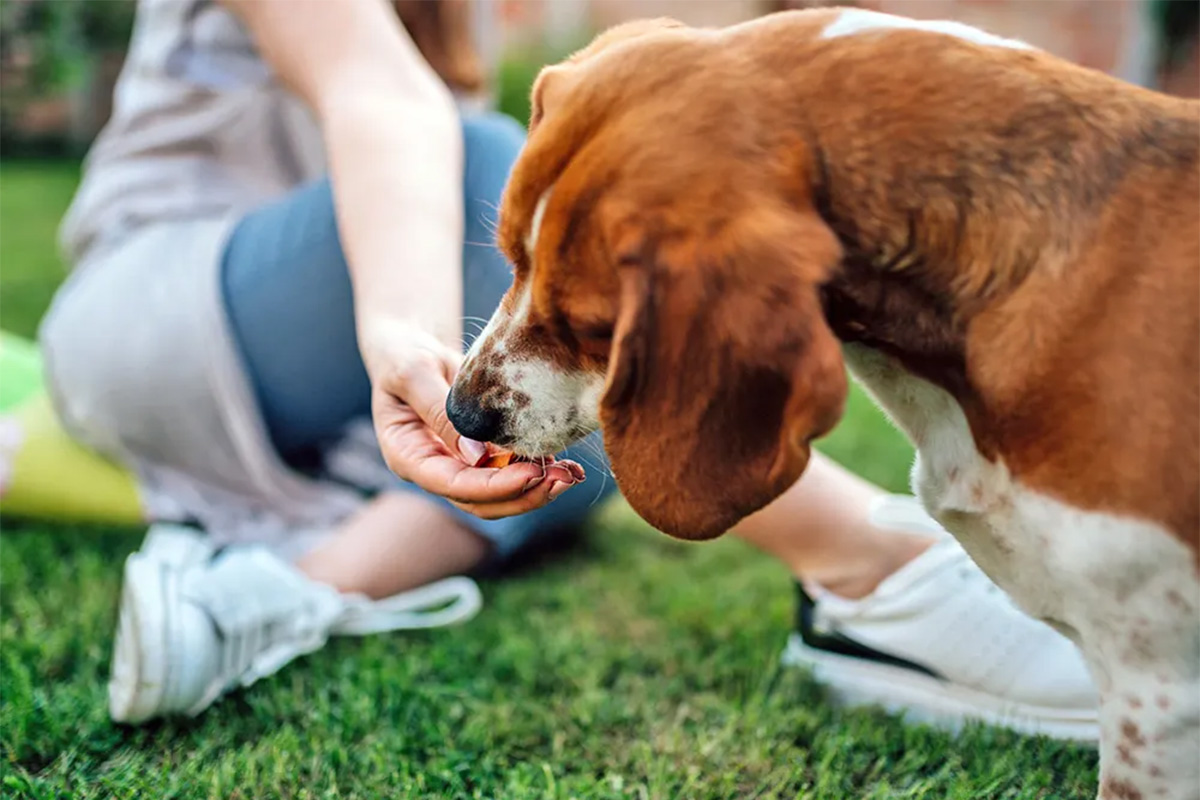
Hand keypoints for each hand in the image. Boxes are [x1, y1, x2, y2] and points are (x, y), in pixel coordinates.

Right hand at [359, 317, 582, 518]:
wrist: (412, 347)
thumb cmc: (404, 354)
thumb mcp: (414, 373)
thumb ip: (439, 412)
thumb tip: (476, 456)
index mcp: (408, 457)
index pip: (453, 485)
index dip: (494, 486)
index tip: (532, 473)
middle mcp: (434, 470)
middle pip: (480, 502)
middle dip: (523, 495)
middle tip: (563, 479)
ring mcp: (458, 465)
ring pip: (499, 495)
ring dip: (536, 489)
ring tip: (572, 474)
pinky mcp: (480, 455)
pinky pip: (510, 472)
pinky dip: (539, 471)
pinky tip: (567, 464)